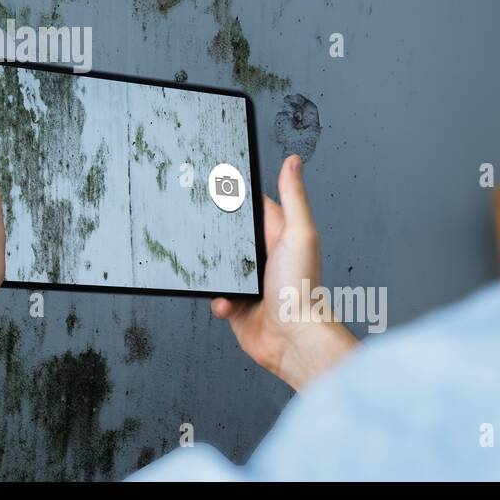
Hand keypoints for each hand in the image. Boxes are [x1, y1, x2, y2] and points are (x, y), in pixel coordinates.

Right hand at [211, 154, 356, 390]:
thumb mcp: (298, 233)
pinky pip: (216, 297)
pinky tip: (227, 303)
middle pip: (230, 237)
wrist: (293, 339)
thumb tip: (294, 161)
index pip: (254, 207)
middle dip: (215, 234)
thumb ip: (293, 197)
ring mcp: (249, 283)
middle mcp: (262, 258)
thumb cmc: (301, 289)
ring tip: (213, 272)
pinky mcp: (238, 306)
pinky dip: (217, 301)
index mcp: (278, 236)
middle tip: (197, 225)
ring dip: (212, 271)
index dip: (237, 195)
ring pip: (217, 268)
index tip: (217, 181)